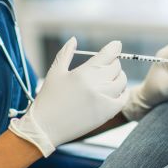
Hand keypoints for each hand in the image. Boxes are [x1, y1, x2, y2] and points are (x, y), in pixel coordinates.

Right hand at [9, 37, 127, 156]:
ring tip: (109, 78)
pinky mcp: (107, 113)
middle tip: (106, 65)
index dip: (114, 47)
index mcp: (84, 72)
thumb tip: (74, 39)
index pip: (108, 54)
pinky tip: (114, 91)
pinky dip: (122, 92)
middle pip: (116, 67)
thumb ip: (66, 53)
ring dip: (118, 76)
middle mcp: (96, 84)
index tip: (116, 45)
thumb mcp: (55, 72)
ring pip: (122, 81)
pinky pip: (123, 98)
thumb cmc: (48, 99)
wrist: (44, 128)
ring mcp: (104, 99)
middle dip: (112, 63)